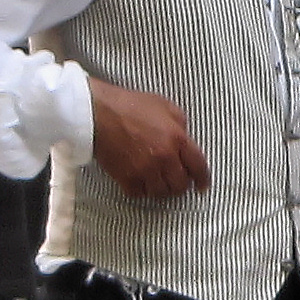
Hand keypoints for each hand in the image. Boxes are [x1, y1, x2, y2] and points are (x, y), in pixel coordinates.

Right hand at [87, 79, 210, 200]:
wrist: (97, 112)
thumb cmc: (130, 105)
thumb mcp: (165, 107)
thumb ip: (180, 125)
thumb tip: (185, 139)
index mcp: (178, 139)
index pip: (198, 166)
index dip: (202, 179)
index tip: (202, 186)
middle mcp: (165, 158)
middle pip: (180, 185)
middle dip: (180, 185)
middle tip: (175, 182)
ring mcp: (145, 170)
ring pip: (161, 193)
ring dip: (161, 190)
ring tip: (157, 182)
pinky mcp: (126, 177)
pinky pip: (139, 194)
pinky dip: (141, 191)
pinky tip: (140, 183)